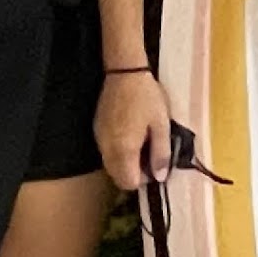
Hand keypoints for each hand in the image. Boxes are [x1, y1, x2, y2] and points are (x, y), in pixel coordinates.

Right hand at [97, 68, 172, 193]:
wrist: (124, 73)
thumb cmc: (146, 98)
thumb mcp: (161, 125)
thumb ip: (161, 153)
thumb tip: (160, 177)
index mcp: (124, 150)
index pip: (129, 183)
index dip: (144, 180)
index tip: (154, 165)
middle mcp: (108, 149)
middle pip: (118, 178)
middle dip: (134, 174)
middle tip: (149, 155)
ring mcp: (99, 139)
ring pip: (110, 166)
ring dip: (125, 164)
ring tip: (140, 144)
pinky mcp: (96, 130)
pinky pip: (106, 152)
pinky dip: (117, 152)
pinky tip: (129, 134)